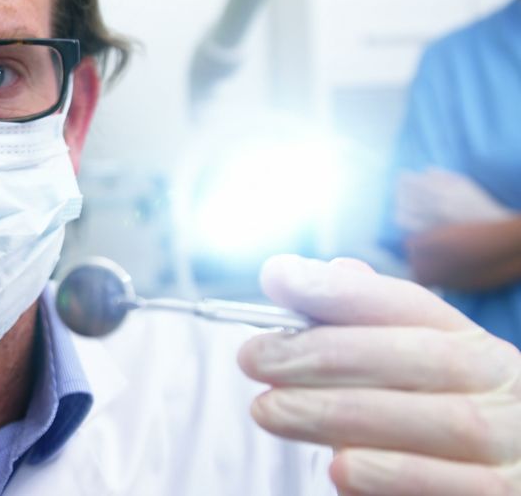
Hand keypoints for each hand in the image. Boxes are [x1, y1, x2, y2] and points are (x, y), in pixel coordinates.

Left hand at [239, 255, 520, 495]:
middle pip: (426, 360)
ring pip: (440, 422)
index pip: (413, 306)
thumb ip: (361, 329)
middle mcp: (504, 392)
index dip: (343, 291)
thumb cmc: (435, 429)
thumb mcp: (410, 376)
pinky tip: (339, 467)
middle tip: (255, 358)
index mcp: (478, 350)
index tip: (278, 279)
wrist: (497, 485)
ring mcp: (513, 448)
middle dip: (329, 354)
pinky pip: (455, 487)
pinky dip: (395, 476)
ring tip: (270, 409)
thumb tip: (304, 275)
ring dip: (344, 413)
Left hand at [396, 167, 511, 233]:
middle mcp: (435, 205)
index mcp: (443, 191)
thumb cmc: (475, 201)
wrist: (487, 225)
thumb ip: (442, 175)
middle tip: (399, 186)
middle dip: (399, 188)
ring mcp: (431, 220)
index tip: (402, 175)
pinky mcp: (430, 232)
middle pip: (405, 194)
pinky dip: (401, 216)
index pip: (413, 181)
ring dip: (399, 201)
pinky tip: (402, 213)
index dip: (404, 177)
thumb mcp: (463, 182)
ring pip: (403, 208)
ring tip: (400, 198)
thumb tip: (424, 170)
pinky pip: (407, 225)